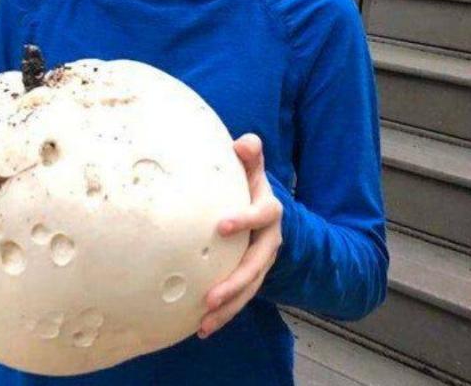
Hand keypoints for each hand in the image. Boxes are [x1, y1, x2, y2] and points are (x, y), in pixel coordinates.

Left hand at [198, 133, 282, 338]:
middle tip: (211, 296)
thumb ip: (250, 154)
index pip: (261, 215)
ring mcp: (262, 261)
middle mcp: (269, 240)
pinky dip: (224, 314)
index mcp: (269, 211)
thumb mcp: (251, 168)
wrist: (262, 208)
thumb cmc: (247, 184)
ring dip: (228, 307)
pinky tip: (201, 328)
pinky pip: (240, 298)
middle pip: (256, 265)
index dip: (244, 219)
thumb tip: (244, 143)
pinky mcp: (251, 277)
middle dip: (236, 283)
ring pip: (249, 289)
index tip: (220, 225)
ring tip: (204, 322)